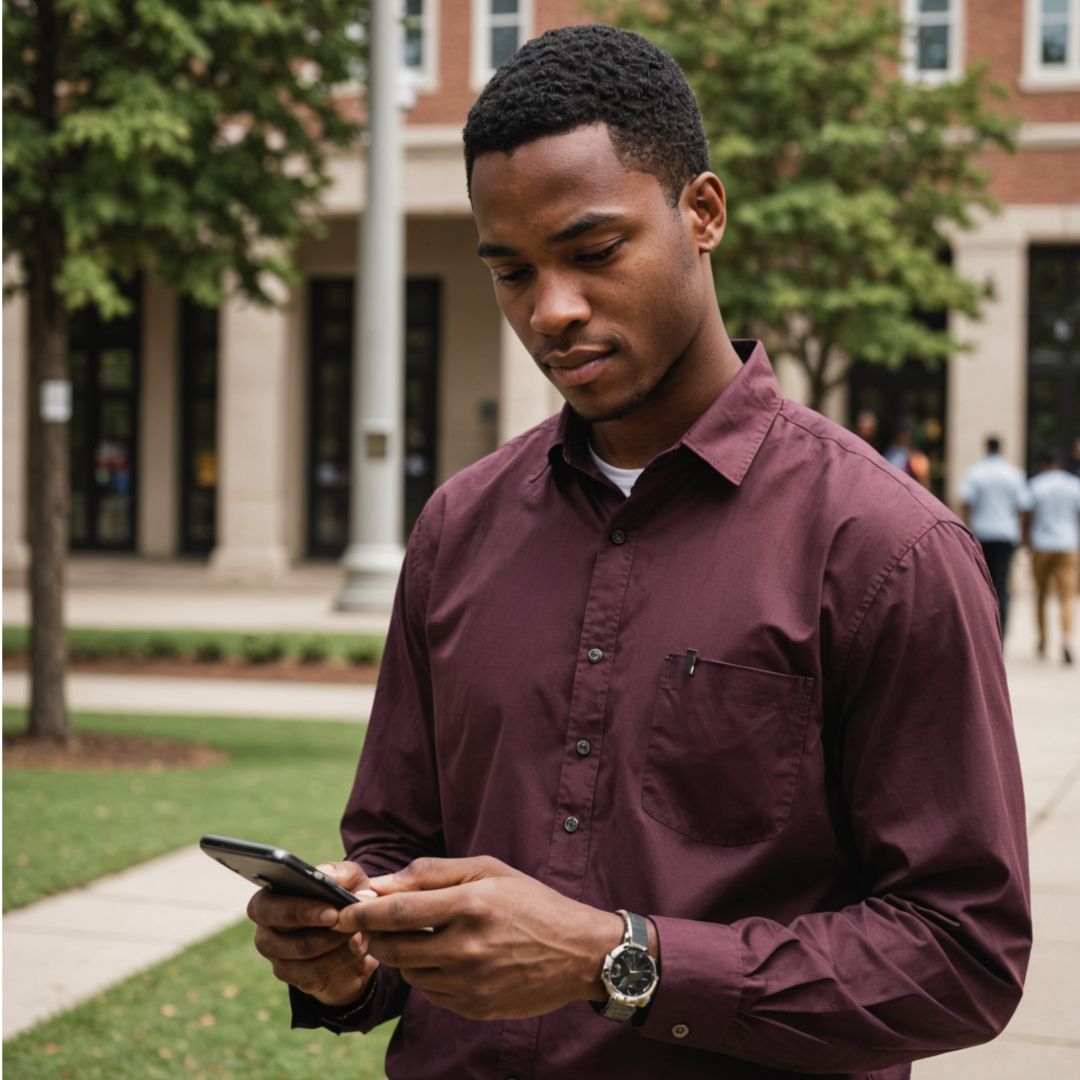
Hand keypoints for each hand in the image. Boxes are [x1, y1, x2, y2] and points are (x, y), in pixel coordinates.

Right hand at [248, 860, 377, 1005]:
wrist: (358, 931)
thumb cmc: (345, 896)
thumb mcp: (348, 878)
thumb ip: (340, 873)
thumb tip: (329, 879)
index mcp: (268, 902)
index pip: (266, 908)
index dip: (298, 911)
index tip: (332, 913)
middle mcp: (267, 933)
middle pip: (285, 941)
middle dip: (324, 934)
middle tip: (351, 926)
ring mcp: (280, 960)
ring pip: (306, 962)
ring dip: (337, 947)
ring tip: (361, 934)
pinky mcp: (297, 979)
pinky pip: (317, 976)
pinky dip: (342, 962)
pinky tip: (359, 950)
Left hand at [334, 856, 626, 1020]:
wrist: (579, 952)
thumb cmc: (531, 901)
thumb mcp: (488, 870)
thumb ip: (433, 872)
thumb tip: (383, 882)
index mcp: (471, 904)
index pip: (398, 912)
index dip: (364, 914)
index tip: (344, 912)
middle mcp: (468, 947)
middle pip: (395, 949)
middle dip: (375, 938)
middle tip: (373, 928)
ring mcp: (471, 982)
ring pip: (410, 973)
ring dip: (401, 956)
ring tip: (418, 938)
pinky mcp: (475, 1007)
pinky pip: (431, 992)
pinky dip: (426, 975)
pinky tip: (444, 958)